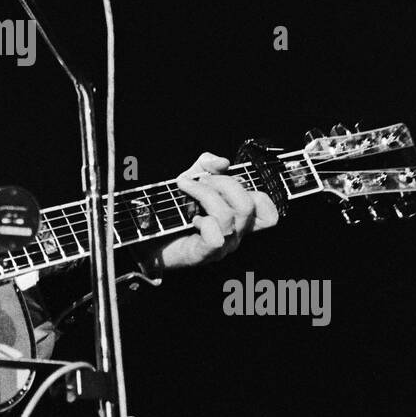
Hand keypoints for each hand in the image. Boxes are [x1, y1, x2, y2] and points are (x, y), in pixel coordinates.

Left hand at [153, 152, 278, 269]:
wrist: (148, 236)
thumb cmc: (173, 210)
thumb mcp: (191, 178)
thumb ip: (206, 165)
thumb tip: (222, 162)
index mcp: (238, 218)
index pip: (267, 210)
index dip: (250, 187)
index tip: (222, 177)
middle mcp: (235, 234)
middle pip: (248, 206)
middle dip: (223, 183)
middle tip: (199, 180)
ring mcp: (221, 246)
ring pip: (228, 216)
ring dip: (205, 194)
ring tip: (186, 189)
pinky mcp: (203, 254)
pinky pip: (216, 237)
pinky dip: (203, 222)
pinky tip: (191, 219)